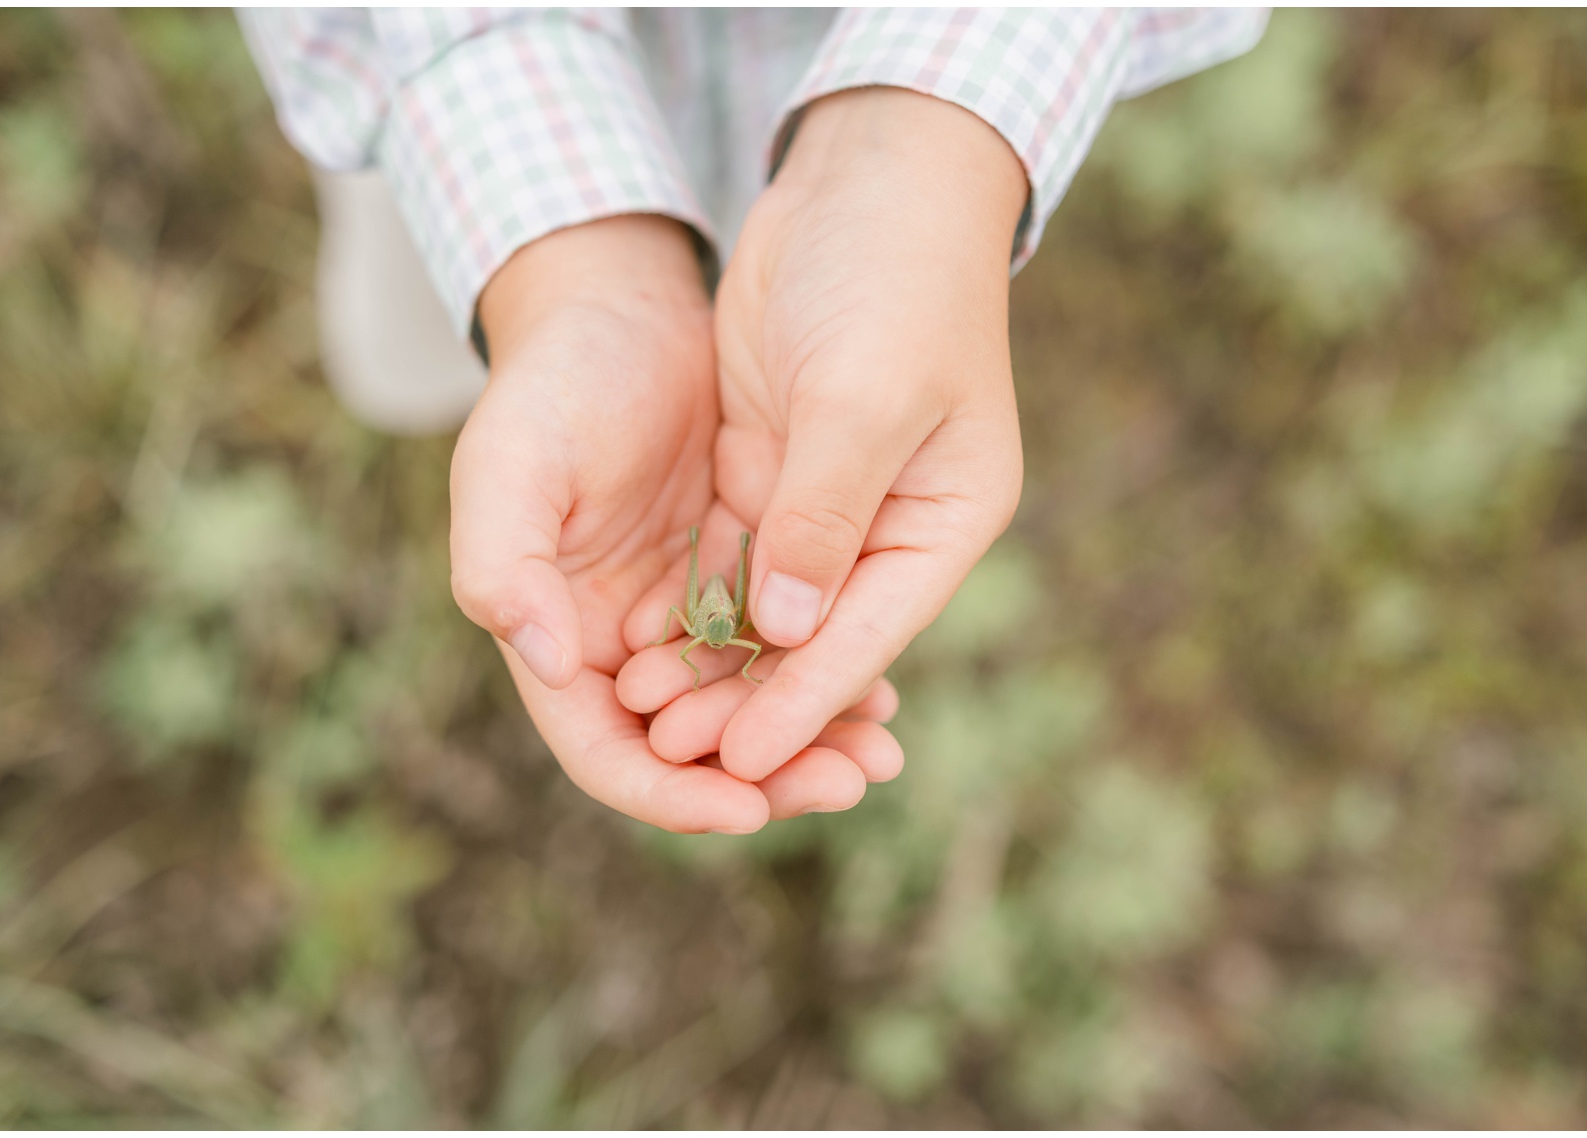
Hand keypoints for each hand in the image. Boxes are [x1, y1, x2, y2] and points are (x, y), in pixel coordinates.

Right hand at [449, 215, 891, 830]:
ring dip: (808, 734)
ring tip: (879, 754)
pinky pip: (783, 645)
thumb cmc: (552, 383)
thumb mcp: (508, 462)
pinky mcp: (736, 571)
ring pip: (747, 704)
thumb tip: (550, 660)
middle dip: (766, 778)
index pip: (605, 751)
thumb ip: (504, 562)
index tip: (748, 809)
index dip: (671, 792)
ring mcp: (680, 611)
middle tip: (848, 784)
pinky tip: (882, 686)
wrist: (620, 305)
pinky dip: (822, 670)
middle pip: (689, 747)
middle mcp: (616, 641)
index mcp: (553, 638)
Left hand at [624, 88, 1027, 781]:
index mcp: (943, 523)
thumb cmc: (894, 278)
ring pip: (763, 611)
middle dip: (749, 698)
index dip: (803, 703)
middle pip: (814, 641)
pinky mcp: (769, 470)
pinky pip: (728, 559)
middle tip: (678, 753)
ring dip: (711, 663)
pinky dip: (691, 605)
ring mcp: (824, 502)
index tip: (741, 763)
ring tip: (647, 716)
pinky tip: (643, 647)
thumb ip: (823, 517)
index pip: (867, 635)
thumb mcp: (863, 397)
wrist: (865, 179)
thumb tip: (781, 631)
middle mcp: (887, 527)